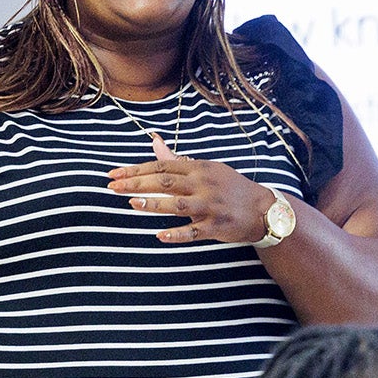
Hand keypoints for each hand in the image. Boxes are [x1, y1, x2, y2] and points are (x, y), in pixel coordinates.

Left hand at [106, 134, 275, 243]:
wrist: (264, 209)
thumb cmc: (230, 187)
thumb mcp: (206, 168)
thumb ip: (177, 159)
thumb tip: (154, 142)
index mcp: (198, 168)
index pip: (162, 166)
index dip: (136, 169)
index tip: (114, 173)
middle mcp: (203, 184)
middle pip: (165, 182)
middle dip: (136, 183)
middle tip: (112, 187)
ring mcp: (210, 206)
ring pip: (177, 205)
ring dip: (153, 204)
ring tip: (131, 203)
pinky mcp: (217, 226)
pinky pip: (194, 231)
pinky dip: (177, 234)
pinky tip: (159, 235)